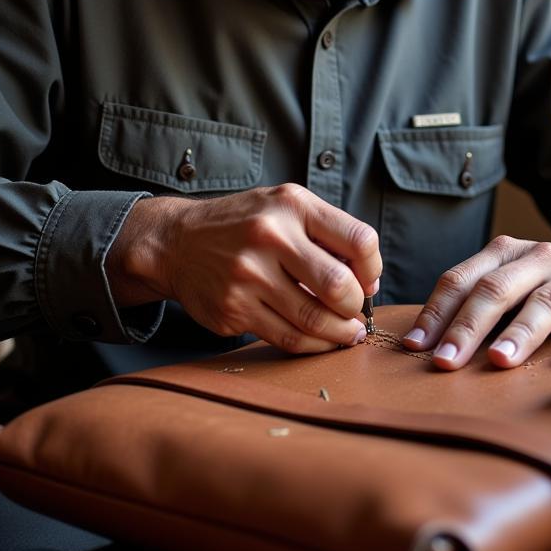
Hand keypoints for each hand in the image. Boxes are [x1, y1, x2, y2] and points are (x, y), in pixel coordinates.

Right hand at [107, 184, 381, 353]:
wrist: (177, 242)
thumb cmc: (245, 224)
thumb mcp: (284, 206)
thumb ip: (327, 233)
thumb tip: (369, 281)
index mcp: (292, 205)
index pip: (358, 240)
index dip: (372, 268)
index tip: (368, 281)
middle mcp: (270, 236)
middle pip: (339, 286)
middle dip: (356, 306)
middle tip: (356, 312)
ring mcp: (248, 275)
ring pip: (314, 319)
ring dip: (340, 333)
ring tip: (348, 333)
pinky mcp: (233, 309)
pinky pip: (287, 338)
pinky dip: (313, 345)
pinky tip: (321, 340)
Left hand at [402, 233, 550, 369]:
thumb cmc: (546, 281)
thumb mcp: (510, 277)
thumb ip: (474, 300)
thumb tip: (423, 342)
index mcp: (504, 252)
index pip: (462, 279)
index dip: (437, 312)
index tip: (415, 346)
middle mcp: (538, 259)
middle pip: (497, 290)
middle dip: (468, 326)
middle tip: (446, 361)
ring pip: (543, 304)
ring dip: (519, 333)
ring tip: (499, 361)